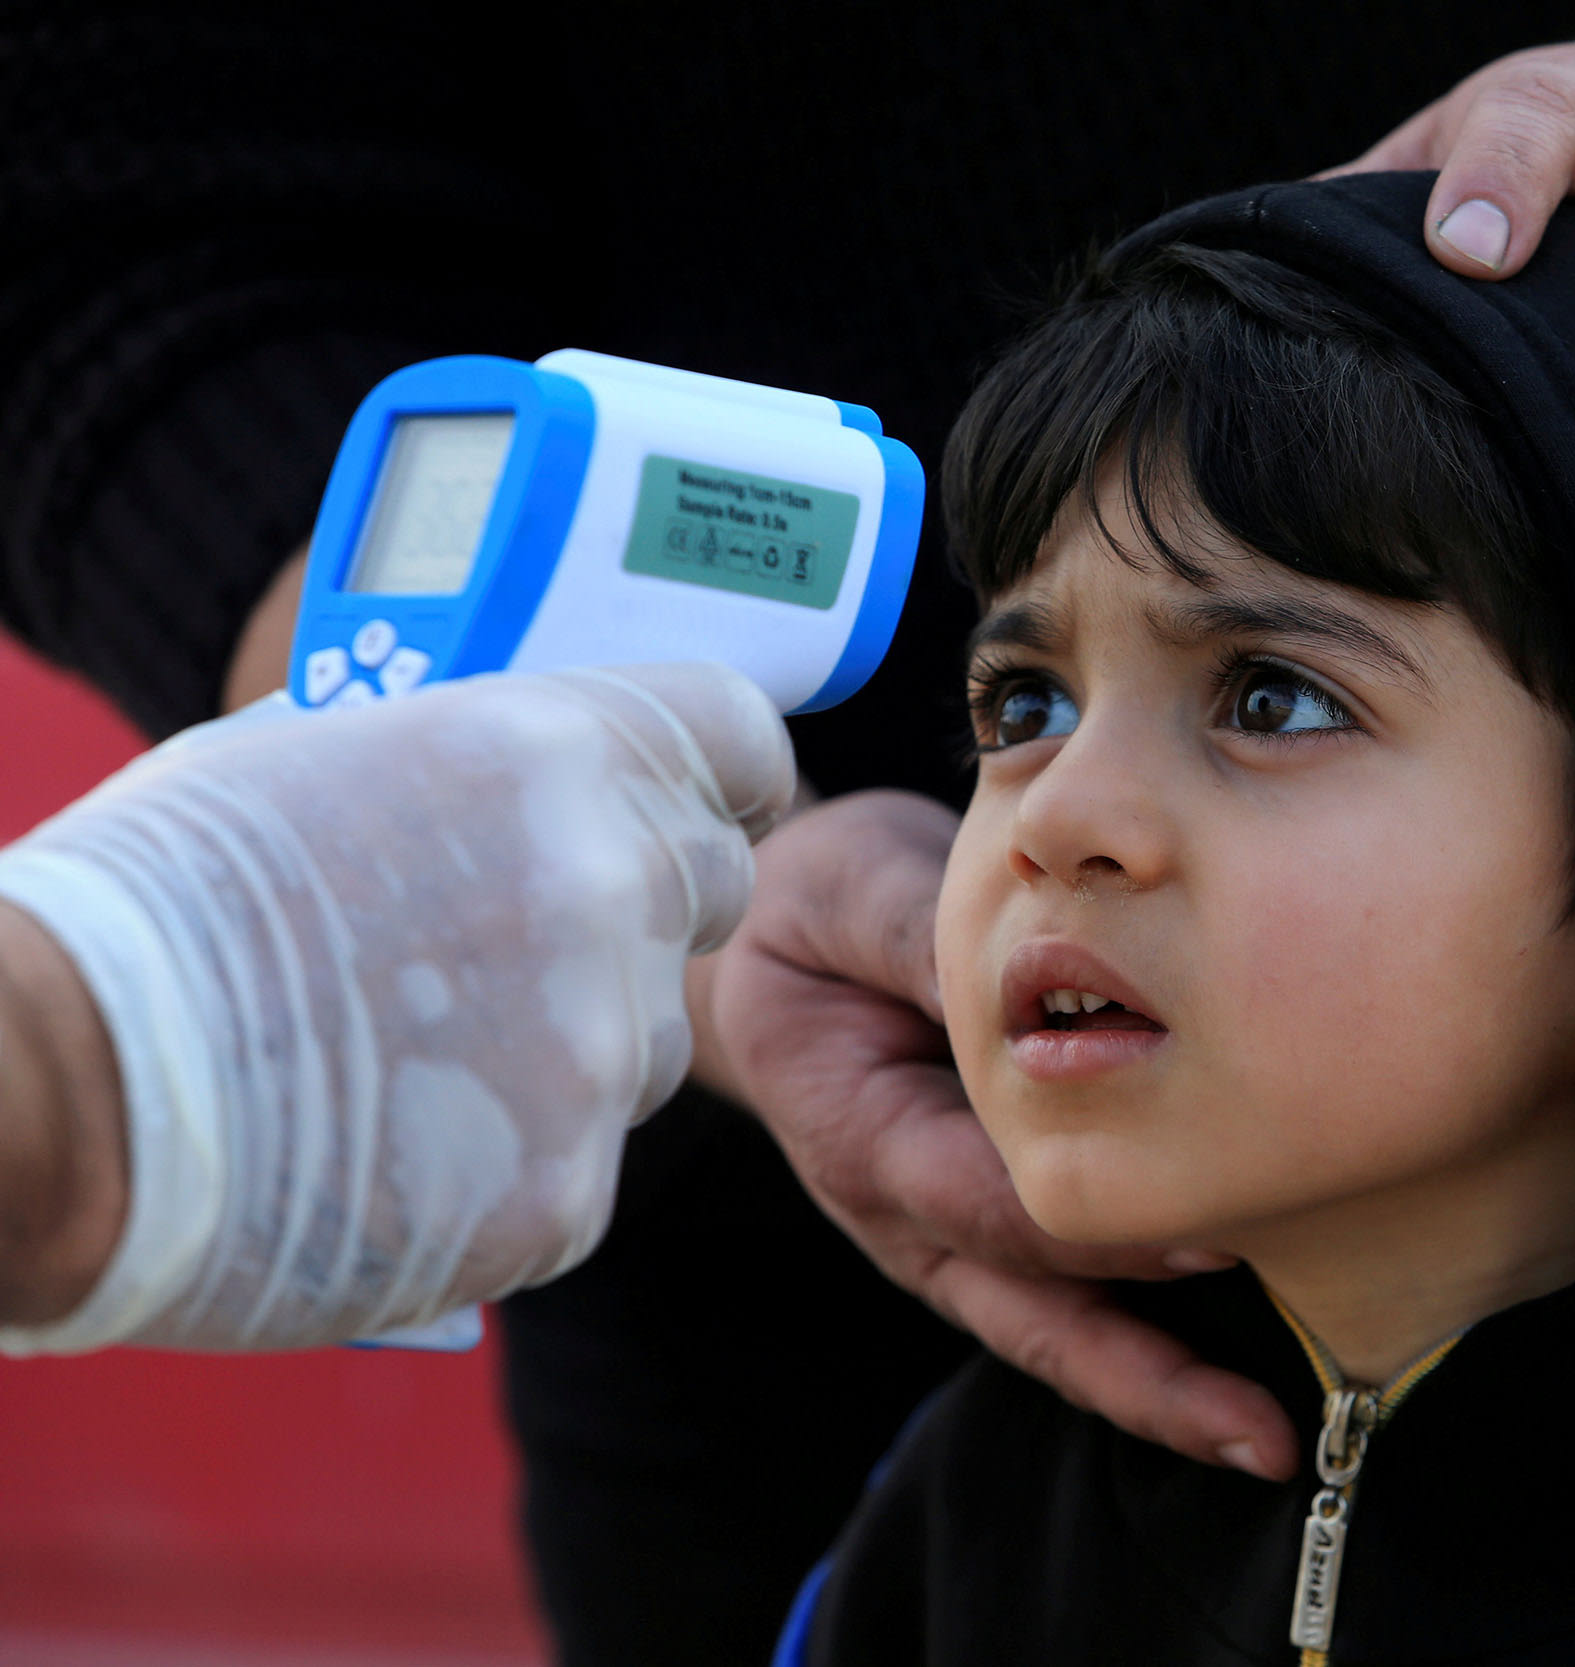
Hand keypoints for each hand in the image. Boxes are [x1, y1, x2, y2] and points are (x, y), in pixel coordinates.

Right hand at [0, 661, 792, 1351]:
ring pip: (652, 1040)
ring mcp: (595, 1051)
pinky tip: (390, 1151)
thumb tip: (535, 773)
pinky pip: (580, 1163)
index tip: (701, 799)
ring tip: (411, 1058)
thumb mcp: (304, 759)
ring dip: (573, 1043)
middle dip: (642, 909)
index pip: (741, 740)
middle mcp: (604, 890)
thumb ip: (465, 766)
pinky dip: (508, 1163)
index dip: (720, 774)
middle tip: (517, 943)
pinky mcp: (563, 1195)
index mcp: (547, 752)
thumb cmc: (143, 909)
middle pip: (710, 888)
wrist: (41, 1093)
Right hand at [705, 789, 1296, 1480]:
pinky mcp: (1003, 1236)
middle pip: (1033, 1320)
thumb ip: (918, 936)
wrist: (776, 949)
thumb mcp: (846, 896)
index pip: (981, 1205)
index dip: (1088, 1231)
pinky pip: (1082, 1308)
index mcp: (865, 1139)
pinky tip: (1246, 1388)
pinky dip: (1156, 1353)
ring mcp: (957, 1243)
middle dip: (1143, 1381)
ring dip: (1162, 1397)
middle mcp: (912, 1220)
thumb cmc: (818, 912)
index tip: (1203, 1238)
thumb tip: (1015, 966)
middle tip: (1254, 1427)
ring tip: (1263, 1444)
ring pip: (1063, 1338)